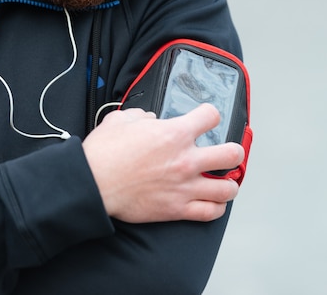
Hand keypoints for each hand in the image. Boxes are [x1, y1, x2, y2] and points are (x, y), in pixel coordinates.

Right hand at [82, 103, 243, 222]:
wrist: (92, 184)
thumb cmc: (104, 153)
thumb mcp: (121, 120)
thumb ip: (142, 116)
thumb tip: (150, 120)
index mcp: (175, 133)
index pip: (211, 116)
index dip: (210, 114)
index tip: (206, 118)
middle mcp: (186, 159)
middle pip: (232, 154)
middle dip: (234, 152)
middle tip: (228, 154)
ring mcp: (185, 186)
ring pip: (228, 188)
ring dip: (229, 184)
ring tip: (224, 182)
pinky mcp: (177, 209)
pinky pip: (210, 213)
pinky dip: (216, 209)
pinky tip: (212, 203)